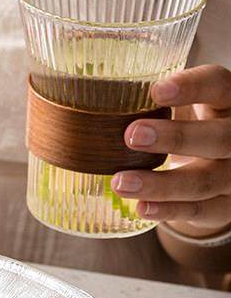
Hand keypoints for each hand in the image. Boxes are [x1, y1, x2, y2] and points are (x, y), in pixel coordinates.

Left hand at [111, 64, 230, 235]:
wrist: (215, 177)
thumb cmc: (187, 130)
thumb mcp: (179, 109)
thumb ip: (146, 102)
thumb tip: (80, 94)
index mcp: (227, 103)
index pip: (219, 86)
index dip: (193, 87)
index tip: (156, 90)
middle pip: (219, 138)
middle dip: (175, 137)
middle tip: (131, 135)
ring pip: (204, 181)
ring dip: (161, 183)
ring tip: (121, 182)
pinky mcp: (224, 208)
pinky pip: (197, 211)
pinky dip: (168, 210)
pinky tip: (141, 207)